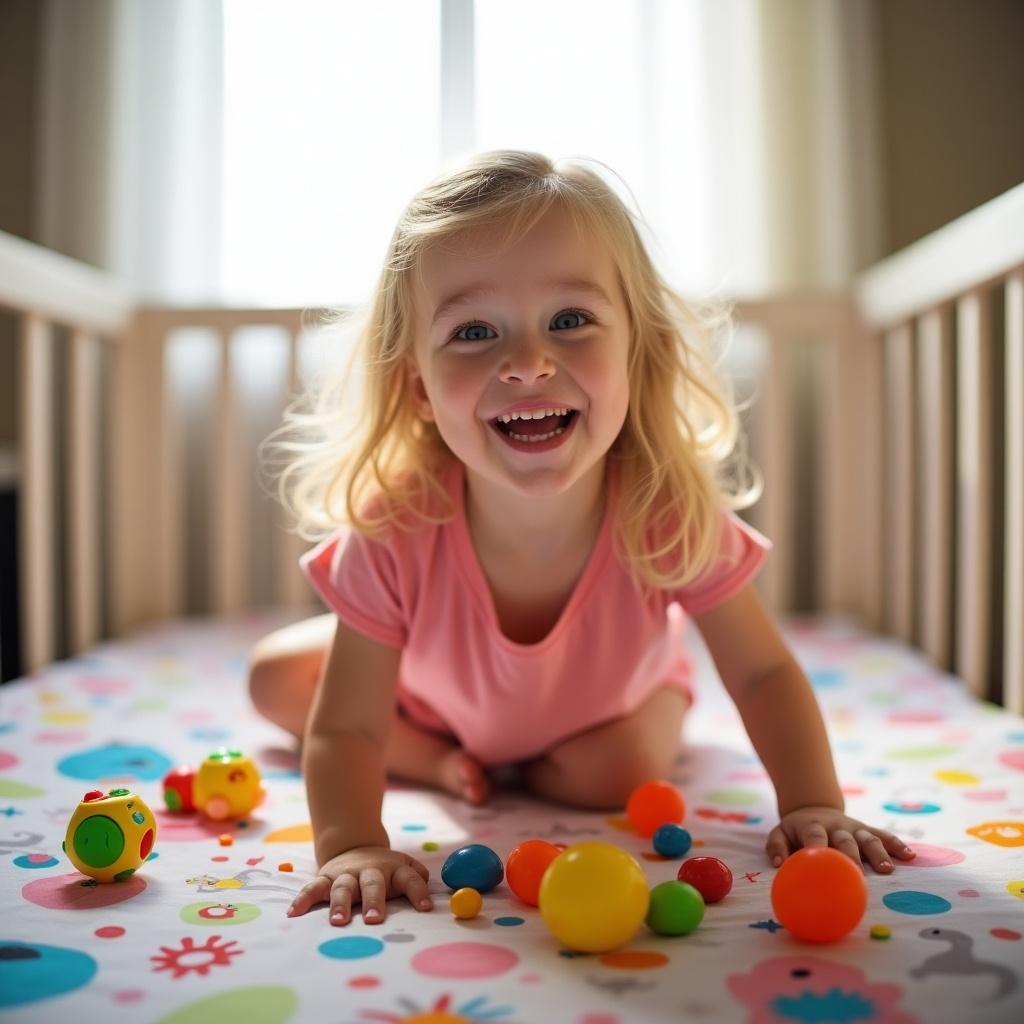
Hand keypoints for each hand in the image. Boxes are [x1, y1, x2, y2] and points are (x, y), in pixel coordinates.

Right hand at [287, 846, 433, 924]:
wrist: (355, 847)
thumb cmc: (384, 870)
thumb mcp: (404, 868)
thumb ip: (418, 880)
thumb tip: (429, 899)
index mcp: (393, 869)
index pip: (410, 879)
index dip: (418, 892)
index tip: (425, 908)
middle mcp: (370, 870)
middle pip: (373, 884)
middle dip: (374, 901)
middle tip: (375, 919)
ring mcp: (346, 874)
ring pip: (342, 887)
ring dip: (340, 903)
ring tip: (338, 921)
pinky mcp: (325, 878)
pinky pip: (313, 888)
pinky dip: (303, 899)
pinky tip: (294, 913)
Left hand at [767, 807, 915, 873]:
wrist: (813, 808)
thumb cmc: (796, 831)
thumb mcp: (780, 833)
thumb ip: (776, 846)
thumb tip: (780, 864)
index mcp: (812, 827)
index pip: (816, 837)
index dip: (820, 850)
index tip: (824, 867)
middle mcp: (836, 827)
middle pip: (846, 840)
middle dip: (853, 856)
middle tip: (859, 875)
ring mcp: (854, 828)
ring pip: (868, 838)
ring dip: (878, 853)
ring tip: (887, 870)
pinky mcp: (867, 830)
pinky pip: (884, 835)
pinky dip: (897, 844)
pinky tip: (910, 855)